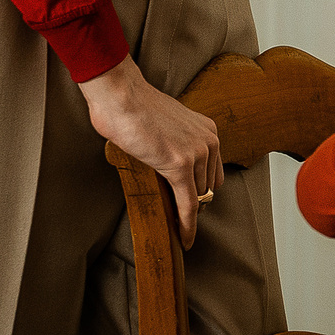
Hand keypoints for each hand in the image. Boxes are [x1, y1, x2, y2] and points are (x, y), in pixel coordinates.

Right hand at [84, 58, 224, 246]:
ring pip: (198, 197)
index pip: (213, 171)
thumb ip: (173, 142)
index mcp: (208, 130)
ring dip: (188, 214)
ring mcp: (197, 153)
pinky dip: (187, 224)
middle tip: (180, 219)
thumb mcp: (165, 124)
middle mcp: (209, 141)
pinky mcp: (180, 166)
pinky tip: (183, 238)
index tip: (197, 206)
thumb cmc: (132, 106)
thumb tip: (163, 159)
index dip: (203, 191)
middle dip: (196, 203)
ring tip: (177, 230)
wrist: (121, 96)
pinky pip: (188, 203)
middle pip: (209, 186)